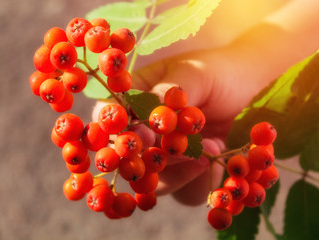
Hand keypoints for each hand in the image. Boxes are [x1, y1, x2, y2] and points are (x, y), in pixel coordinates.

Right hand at [130, 46, 273, 204]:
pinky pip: (183, 193)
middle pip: (126, 156)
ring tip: (213, 147)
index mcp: (136, 97)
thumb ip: (167, 94)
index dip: (118, 130)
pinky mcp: (186, 173)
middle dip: (150, 158)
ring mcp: (164, 154)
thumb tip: (147, 121)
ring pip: (153, 180)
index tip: (144, 137)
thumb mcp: (194, 75)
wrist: (255, 88)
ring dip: (179, 171)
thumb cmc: (220, 73)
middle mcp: (144, 129)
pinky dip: (199, 182)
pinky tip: (218, 160)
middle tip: (179, 149)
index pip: (109, 116)